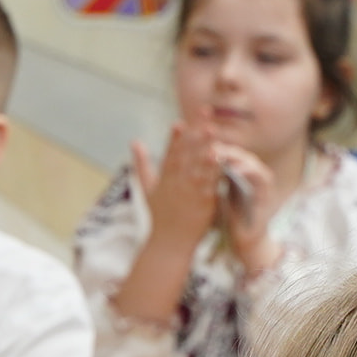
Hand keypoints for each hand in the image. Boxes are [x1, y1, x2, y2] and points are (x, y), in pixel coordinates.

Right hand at [132, 122, 226, 247]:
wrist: (169, 244)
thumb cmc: (159, 215)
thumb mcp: (147, 188)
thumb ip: (142, 163)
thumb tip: (135, 141)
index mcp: (164, 179)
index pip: (169, 154)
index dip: (174, 138)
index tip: (179, 122)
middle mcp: (176, 184)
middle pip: (187, 154)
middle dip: (196, 132)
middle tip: (205, 112)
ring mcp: (189, 193)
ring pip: (198, 166)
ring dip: (205, 146)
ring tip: (213, 130)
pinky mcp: (202, 203)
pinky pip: (210, 183)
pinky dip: (214, 170)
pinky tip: (221, 158)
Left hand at [207, 142, 286, 276]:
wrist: (244, 241)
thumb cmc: (228, 218)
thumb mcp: (215, 193)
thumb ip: (209, 177)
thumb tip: (188, 161)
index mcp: (238, 172)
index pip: (226, 152)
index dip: (211, 145)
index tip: (194, 139)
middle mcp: (251, 174)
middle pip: (237, 153)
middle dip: (221, 146)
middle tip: (205, 141)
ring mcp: (261, 183)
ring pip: (250, 161)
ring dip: (234, 155)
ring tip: (218, 152)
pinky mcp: (268, 194)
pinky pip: (261, 177)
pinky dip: (249, 171)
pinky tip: (235, 169)